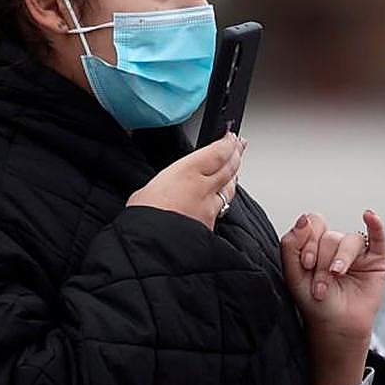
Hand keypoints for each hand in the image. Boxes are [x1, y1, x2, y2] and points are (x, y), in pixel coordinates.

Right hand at [127, 133, 245, 229]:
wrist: (152, 248)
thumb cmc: (144, 218)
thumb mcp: (149, 188)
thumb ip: (168, 182)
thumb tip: (171, 185)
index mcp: (187, 171)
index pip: (218, 152)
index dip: (228, 143)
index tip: (231, 137)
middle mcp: (204, 188)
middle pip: (229, 167)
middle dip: (236, 155)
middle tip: (240, 146)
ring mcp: (210, 208)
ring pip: (229, 188)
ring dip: (233, 177)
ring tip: (235, 170)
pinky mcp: (210, 226)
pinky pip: (221, 209)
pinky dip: (223, 201)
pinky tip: (222, 200)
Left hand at [280, 210, 384, 384]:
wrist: (335, 327)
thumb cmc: (315, 303)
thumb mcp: (294, 275)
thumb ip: (291, 245)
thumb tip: (303, 219)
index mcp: (316, 245)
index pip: (313, 226)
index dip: (309, 241)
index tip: (306, 264)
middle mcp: (336, 245)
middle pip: (330, 237)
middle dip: (323, 261)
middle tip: (320, 285)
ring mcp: (357, 252)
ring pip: (350, 240)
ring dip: (341, 258)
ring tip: (336, 276)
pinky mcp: (376, 260)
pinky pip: (378, 236)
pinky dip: (375, 225)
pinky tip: (369, 216)